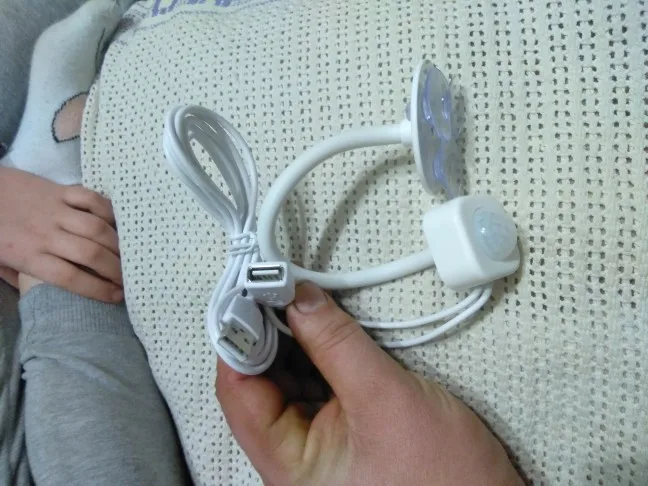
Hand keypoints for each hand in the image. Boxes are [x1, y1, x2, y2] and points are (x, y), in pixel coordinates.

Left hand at [0, 168, 122, 301]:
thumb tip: (46, 293)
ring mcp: (55, 210)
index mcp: (28, 256)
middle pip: (90, 254)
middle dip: (115, 269)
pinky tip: (114, 223)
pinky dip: (108, 210)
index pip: (71, 278)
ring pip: (96, 227)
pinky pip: (91, 199)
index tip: (116, 297)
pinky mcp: (59, 190)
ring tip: (125, 255)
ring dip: (116, 243)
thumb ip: (20, 278)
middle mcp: (46, 234)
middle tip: (127, 278)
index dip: (98, 290)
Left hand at [216, 283, 523, 485]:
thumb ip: (336, 343)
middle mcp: (292, 459)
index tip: (253, 292)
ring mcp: (315, 450)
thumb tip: (299, 301)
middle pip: (258, 384)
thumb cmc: (442, 477)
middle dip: (268, 334)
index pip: (237, 389)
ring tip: (302, 304)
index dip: (240, 336)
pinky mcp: (338, 437)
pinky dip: (317, 357)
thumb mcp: (384, 397)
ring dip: (293, 342)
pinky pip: (313, 389)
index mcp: (288, 462)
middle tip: (279, 288)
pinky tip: (324, 331)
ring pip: (286, 383)